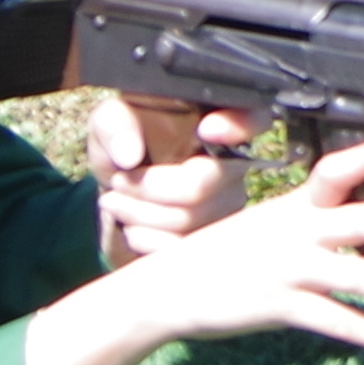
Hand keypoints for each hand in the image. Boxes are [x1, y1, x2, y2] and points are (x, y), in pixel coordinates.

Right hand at [20, 131, 363, 364]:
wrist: (169, 289)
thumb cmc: (226, 253)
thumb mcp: (267, 223)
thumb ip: (312, 219)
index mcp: (293, 206)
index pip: (332, 173)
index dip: (363, 159)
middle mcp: (296, 232)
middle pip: (362, 222)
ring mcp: (289, 271)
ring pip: (359, 278)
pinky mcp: (280, 307)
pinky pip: (336, 321)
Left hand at [87, 96, 250, 263]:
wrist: (119, 193)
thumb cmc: (123, 146)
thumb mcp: (110, 122)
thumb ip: (116, 125)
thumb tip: (128, 155)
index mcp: (216, 120)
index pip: (253, 118)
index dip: (239, 124)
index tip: (206, 129)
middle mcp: (234, 162)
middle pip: (202, 183)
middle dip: (148, 187)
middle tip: (119, 181)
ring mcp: (228, 203)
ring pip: (186, 220)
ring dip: (138, 213)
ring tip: (115, 200)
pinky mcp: (213, 238)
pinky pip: (179, 247)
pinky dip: (144, 239)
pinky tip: (132, 226)